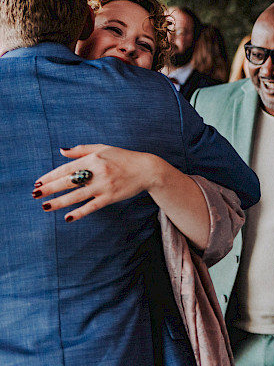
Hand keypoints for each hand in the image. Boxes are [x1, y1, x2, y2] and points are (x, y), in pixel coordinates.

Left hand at [33, 144, 161, 222]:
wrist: (147, 169)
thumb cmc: (123, 158)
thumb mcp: (103, 148)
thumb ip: (81, 150)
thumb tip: (61, 152)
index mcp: (93, 159)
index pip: (66, 169)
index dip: (51, 176)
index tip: (38, 183)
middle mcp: (97, 172)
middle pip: (68, 182)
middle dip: (50, 189)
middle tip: (34, 195)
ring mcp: (104, 186)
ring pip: (76, 196)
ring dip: (59, 202)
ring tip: (44, 207)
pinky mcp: (111, 197)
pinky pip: (92, 206)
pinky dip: (80, 212)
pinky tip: (68, 217)